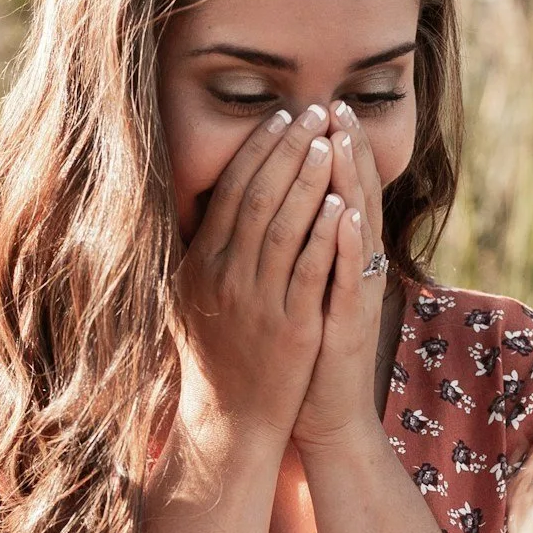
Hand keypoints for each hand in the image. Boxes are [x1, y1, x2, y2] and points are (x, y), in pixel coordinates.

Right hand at [174, 102, 344, 443]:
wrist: (229, 421)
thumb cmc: (213, 356)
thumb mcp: (190, 297)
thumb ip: (198, 249)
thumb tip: (201, 200)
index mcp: (201, 263)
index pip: (231, 191)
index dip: (257, 150)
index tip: (281, 118)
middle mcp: (225, 276)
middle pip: (259, 197)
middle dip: (289, 149)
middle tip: (314, 112)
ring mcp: (258, 301)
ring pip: (285, 225)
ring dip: (309, 179)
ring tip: (329, 142)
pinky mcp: (290, 326)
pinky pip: (310, 270)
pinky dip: (326, 234)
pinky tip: (342, 203)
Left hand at [291, 101, 389, 453]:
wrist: (321, 414)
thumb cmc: (304, 351)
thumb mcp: (298, 288)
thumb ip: (297, 246)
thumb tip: (279, 204)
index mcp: (340, 256)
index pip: (339, 189)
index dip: (333, 148)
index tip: (320, 106)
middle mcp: (354, 268)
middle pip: (355, 195)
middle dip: (345, 149)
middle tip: (336, 104)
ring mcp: (354, 294)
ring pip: (356, 227)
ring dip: (350, 182)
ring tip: (342, 139)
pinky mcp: (347, 323)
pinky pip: (348, 276)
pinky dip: (346, 242)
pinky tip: (343, 211)